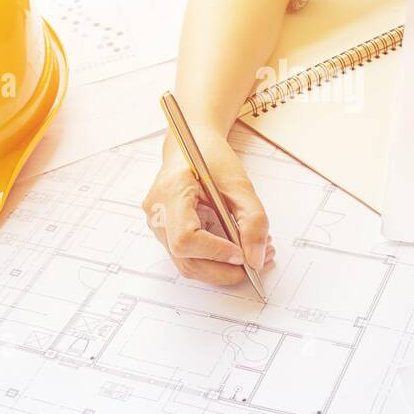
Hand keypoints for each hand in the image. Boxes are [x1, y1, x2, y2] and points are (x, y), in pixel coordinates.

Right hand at [142, 131, 274, 284]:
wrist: (190, 143)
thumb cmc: (210, 157)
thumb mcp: (240, 184)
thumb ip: (253, 220)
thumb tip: (256, 259)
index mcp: (172, 191)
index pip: (185, 238)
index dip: (215, 251)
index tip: (242, 254)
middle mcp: (157, 211)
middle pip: (185, 259)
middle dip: (222, 270)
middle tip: (255, 264)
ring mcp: (157, 224)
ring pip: (186, 264)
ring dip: (220, 269)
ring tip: (250, 255)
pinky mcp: (164, 231)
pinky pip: (187, 256)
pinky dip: (213, 261)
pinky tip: (234, 250)